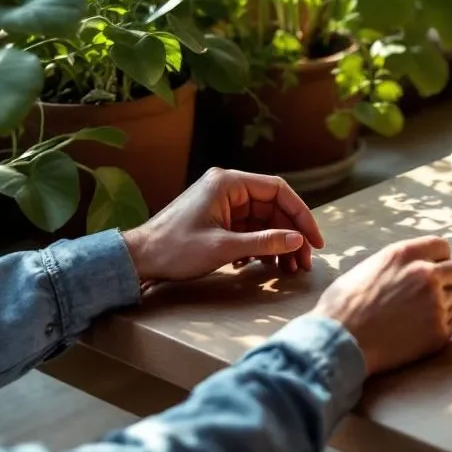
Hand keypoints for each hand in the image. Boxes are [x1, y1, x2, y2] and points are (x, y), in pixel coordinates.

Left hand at [122, 168, 324, 282]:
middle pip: (273, 207)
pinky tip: (263, 264)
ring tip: (288, 268)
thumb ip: (264, 242)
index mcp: (229, 183)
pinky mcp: (218, 219)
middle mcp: (228, 187)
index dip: (301, 215)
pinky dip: (260, 245)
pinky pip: (249, 228)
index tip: (314, 240)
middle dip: (290, 234)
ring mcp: (222, 203)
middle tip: (303, 262)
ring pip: (263, 220)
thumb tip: (298, 240)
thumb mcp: (224, 248)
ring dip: (277, 243)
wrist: (138, 259)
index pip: (278, 191)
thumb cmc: (174, 249)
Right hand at [311, 236, 451, 375]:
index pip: (442, 246)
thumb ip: (398, 264)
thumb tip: (414, 265)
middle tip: (429, 295)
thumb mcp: (368, 268)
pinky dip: (442, 325)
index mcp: (405, 255)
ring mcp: (435, 303)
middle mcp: (425, 274)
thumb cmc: (343, 307)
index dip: (438, 258)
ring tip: (421, 314)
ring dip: (446, 303)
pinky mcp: (438, 331)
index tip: (433, 269)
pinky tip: (421, 329)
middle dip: (446, 281)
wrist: (339, 343)